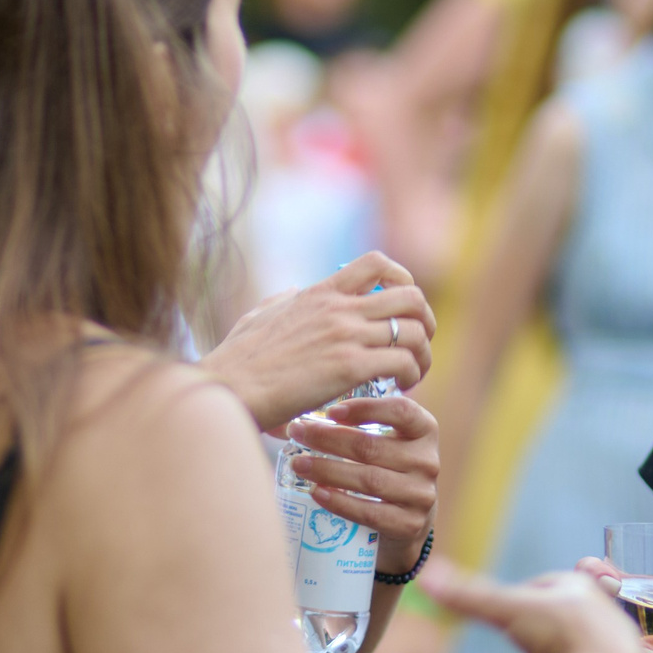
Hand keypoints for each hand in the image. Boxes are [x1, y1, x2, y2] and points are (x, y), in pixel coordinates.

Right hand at [199, 252, 436, 430]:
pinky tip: (399, 389)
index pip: (377, 263)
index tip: (401, 312)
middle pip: (411, 296)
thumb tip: (293, 291)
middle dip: (424, 322)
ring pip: (413, 332)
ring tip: (411, 376)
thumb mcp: (259, 316)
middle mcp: (338, 308)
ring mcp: (345, 335)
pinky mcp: (349, 367)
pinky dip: (411, 376)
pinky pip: (403, 362)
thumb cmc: (237, 362)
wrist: (228, 388)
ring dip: (422, 355)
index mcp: (319, 293)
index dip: (404, 282)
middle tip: (417, 347)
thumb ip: (282, 301)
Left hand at [288, 392, 438, 567]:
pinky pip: (368, 512)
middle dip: (328, 438)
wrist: (409, 519)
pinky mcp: (409, 525)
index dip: (366, 408)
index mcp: (425, 431)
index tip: (331, 411)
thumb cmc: (389, 469)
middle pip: (372, 447)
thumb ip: (360, 425)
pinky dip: (339, 502)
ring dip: (328, 470)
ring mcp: (421, 495)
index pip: (401, 411)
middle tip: (298, 433)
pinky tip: (317, 492)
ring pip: (368, 480)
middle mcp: (427, 462)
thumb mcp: (388, 441)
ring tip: (299, 464)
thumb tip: (303, 417)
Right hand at [419, 562, 652, 652]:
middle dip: (540, 635)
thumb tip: (424, 576)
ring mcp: (617, 639)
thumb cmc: (562, 638)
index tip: (507, 625)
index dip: (518, 605)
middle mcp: (601, 607)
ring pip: (577, 643)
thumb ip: (469, 598)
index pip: (538, 587)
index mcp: (575, 586)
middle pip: (558, 616)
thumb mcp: (509, 613)